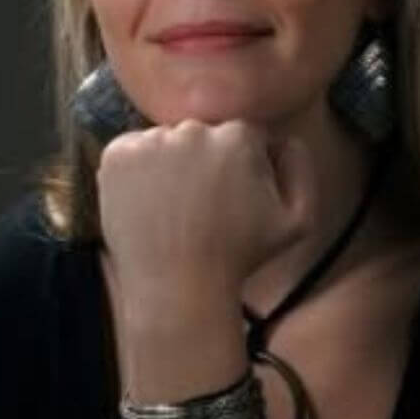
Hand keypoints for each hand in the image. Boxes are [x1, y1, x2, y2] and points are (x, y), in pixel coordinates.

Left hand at [97, 119, 315, 312]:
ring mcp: (151, 141)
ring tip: (173, 207)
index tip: (231, 195)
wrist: (179, 289)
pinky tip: (149, 202)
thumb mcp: (298, 221)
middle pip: (200, 133)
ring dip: (168, 163)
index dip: (238, 164)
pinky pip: (132, 149)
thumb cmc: (240, 257)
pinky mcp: (117, 155)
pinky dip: (136, 169)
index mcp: (238, 135)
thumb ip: (301, 169)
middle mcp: (193, 129)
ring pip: (164, 141)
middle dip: (203, 161)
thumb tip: (285, 139)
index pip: (239, 133)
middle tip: (201, 204)